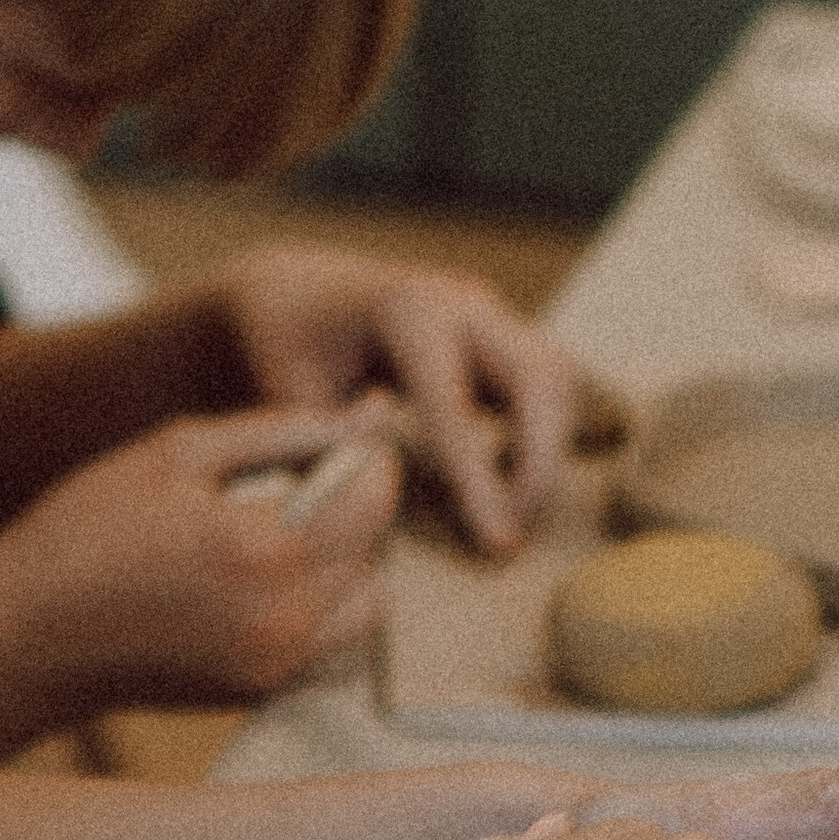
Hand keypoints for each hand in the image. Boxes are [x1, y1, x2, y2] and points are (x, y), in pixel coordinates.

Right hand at [0, 406, 402, 711]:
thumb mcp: (176, 452)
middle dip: (364, 506)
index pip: (372, 498)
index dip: (372, 454)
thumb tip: (362, 412)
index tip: (354, 430)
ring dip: (352, 559)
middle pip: (379, 553)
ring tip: (297, 523)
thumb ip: (280, 429)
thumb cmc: (86, 530)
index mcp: (262, 552)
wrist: (23, 638)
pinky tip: (271, 571)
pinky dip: (327, 603)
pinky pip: (333, 643)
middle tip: (323, 471)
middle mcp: (282, 621)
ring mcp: (274, 668)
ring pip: (369, 606)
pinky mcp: (261, 696)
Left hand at [209, 245, 577, 554]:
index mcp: (402, 310)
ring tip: (504, 519)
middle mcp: (457, 301)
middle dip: (540, 463)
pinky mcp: (499, 336)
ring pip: (557, 378)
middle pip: (540, 375)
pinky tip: (502, 486)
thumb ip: (340, 448)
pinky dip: (542, 438)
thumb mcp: (289, 395)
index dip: (478, 478)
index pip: (454, 404)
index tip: (498, 545)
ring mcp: (486, 314)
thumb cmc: (281, 346)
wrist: (291, 294)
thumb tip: (389, 505)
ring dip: (547, 452)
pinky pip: (548, 384)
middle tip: (510, 540)